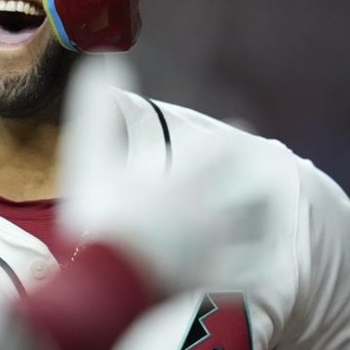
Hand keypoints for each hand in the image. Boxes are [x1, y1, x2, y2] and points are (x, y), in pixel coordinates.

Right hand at [59, 56, 280, 295]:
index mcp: (187, 179)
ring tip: (260, 216)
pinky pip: (249, 273)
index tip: (236, 135)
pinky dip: (253, 264)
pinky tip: (251, 264)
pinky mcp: (214, 283)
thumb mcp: (88, 158)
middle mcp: (211, 212)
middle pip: (253, 190)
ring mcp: (217, 250)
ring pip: (259, 231)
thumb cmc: (98, 219)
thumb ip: (95, 108)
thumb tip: (103, 62)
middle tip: (255, 177)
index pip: (225, 150)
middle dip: (254, 181)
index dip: (233, 141)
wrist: (107, 287)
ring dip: (261, 219)